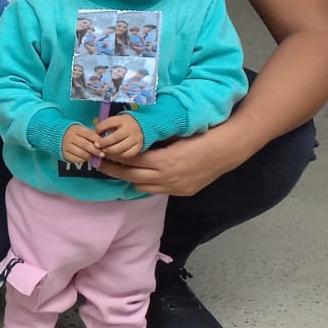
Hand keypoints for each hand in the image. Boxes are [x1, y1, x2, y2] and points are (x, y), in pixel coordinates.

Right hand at [61, 123, 102, 164]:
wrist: (54, 135)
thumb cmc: (73, 133)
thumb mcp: (80, 130)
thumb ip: (91, 134)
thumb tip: (103, 141)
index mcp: (75, 129)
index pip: (89, 134)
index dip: (98, 140)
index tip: (104, 145)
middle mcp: (69, 137)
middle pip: (85, 145)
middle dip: (95, 150)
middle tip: (102, 154)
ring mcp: (65, 146)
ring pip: (81, 153)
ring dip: (90, 156)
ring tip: (93, 156)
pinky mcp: (63, 154)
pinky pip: (76, 159)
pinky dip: (83, 160)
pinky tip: (85, 157)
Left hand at [95, 112, 144, 157]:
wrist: (144, 125)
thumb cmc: (125, 124)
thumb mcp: (117, 120)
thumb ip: (106, 126)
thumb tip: (94, 133)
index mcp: (122, 120)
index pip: (109, 123)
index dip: (100, 128)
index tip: (95, 132)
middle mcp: (129, 129)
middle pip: (115, 137)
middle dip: (103, 142)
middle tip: (96, 145)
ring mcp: (135, 138)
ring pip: (121, 147)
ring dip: (110, 150)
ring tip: (104, 150)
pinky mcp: (139, 146)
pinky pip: (128, 153)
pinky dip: (120, 155)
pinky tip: (114, 154)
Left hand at [98, 128, 244, 196]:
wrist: (228, 150)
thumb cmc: (201, 136)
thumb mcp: (175, 135)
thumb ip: (154, 141)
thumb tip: (131, 140)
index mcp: (164, 161)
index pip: (131, 160)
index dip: (114, 156)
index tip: (102, 151)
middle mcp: (167, 178)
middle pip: (131, 176)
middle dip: (113, 170)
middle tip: (99, 163)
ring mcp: (175, 187)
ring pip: (141, 187)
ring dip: (129, 178)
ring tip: (118, 169)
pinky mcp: (182, 192)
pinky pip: (157, 190)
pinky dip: (146, 183)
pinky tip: (141, 175)